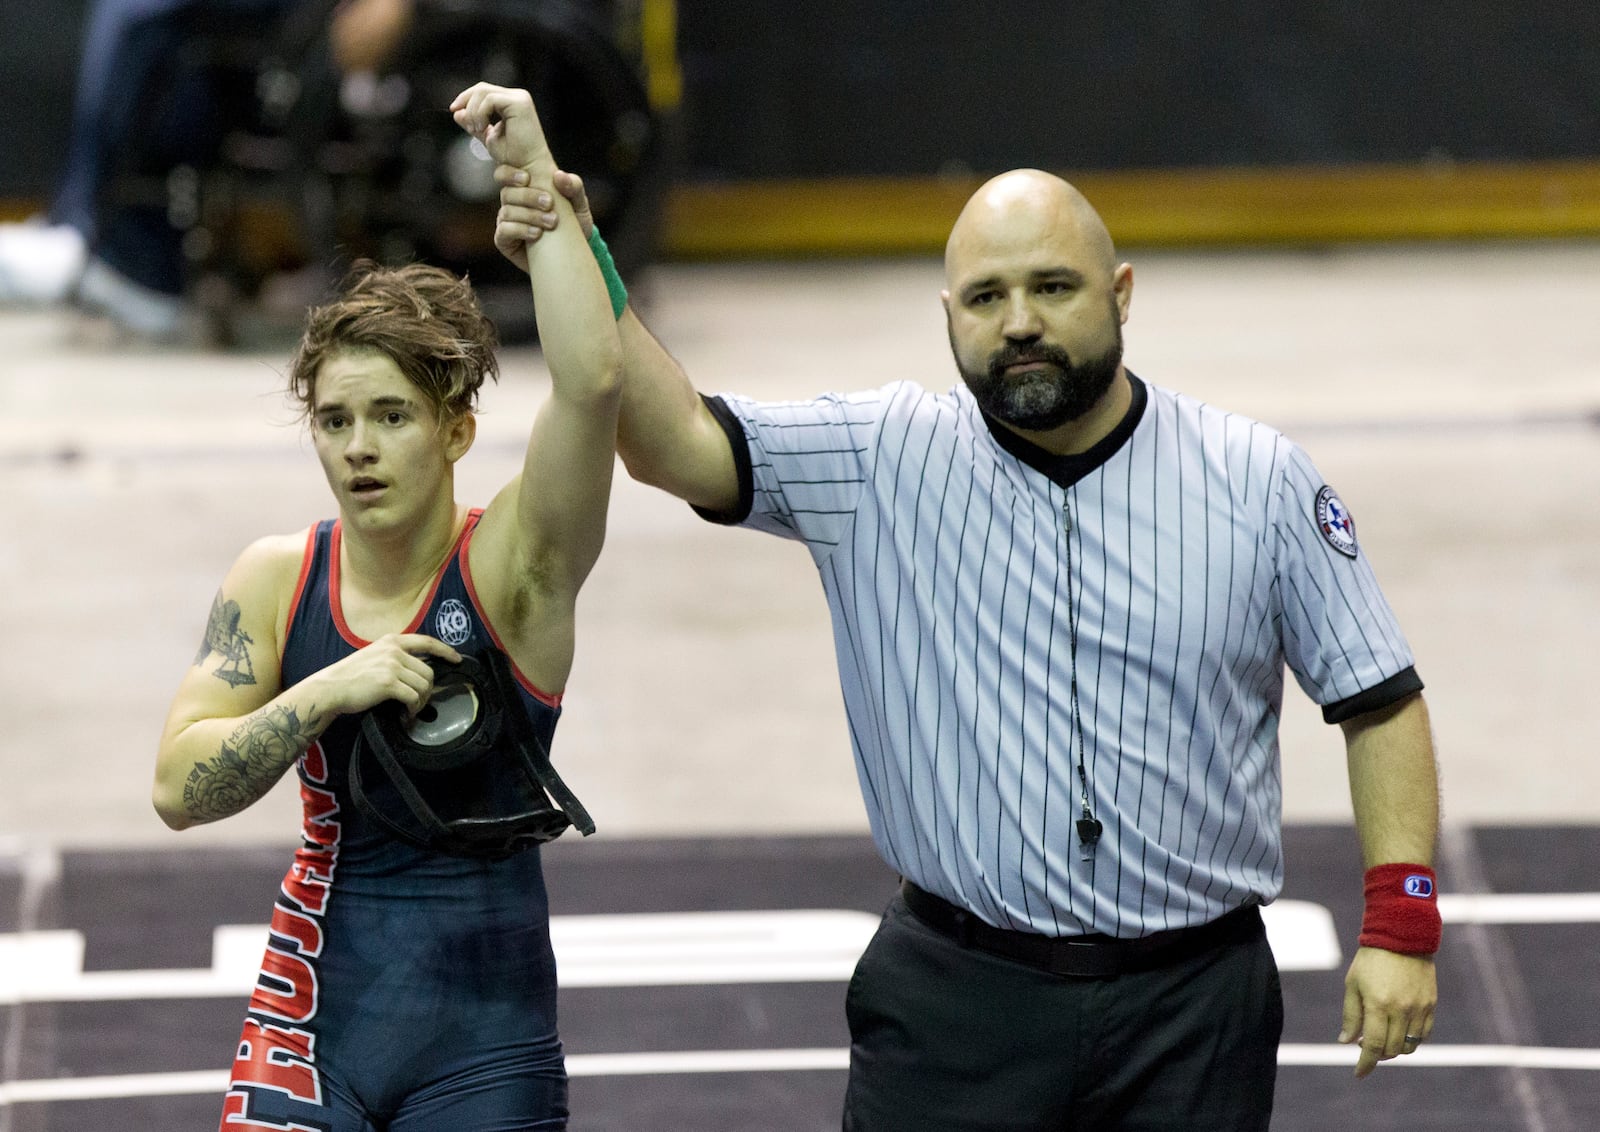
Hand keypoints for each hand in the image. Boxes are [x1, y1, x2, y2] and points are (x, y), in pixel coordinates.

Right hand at [305, 633, 461, 718]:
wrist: (330, 688)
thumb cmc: (350, 677)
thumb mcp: (374, 655)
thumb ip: (394, 657)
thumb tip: (417, 670)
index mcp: (392, 641)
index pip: (427, 641)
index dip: (445, 650)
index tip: (456, 659)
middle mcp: (394, 650)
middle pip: (429, 671)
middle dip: (428, 690)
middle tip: (418, 702)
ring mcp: (392, 665)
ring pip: (423, 686)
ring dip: (420, 702)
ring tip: (410, 710)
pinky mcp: (388, 683)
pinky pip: (413, 698)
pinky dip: (412, 709)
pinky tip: (405, 715)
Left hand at [450, 82, 551, 174]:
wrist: (528, 169)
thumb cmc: (514, 157)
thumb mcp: (488, 137)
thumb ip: (473, 123)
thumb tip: (457, 112)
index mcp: (512, 102)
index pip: (483, 91)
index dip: (465, 98)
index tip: (454, 110)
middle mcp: (518, 96)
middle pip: (482, 88)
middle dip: (466, 103)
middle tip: (466, 124)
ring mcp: (520, 98)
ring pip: (483, 92)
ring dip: (473, 111)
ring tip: (476, 129)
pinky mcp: (519, 103)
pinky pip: (490, 99)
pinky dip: (480, 113)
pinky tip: (482, 127)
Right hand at [492, 168, 593, 272]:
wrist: (574, 253)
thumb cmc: (574, 222)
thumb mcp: (578, 203)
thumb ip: (573, 186)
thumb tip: (559, 176)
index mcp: (523, 187)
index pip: (504, 174)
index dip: (509, 173)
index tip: (527, 178)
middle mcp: (511, 203)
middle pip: (507, 192)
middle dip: (528, 196)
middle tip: (549, 203)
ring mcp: (506, 221)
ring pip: (507, 212)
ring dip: (530, 215)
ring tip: (552, 222)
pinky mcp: (504, 241)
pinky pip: (503, 231)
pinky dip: (520, 230)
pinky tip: (537, 234)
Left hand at [1338, 946, 1436, 1077]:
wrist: (1402, 937)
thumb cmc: (1371, 960)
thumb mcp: (1353, 984)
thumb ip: (1351, 1015)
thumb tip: (1346, 1043)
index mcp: (1378, 1004)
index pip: (1373, 1046)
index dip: (1365, 1064)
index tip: (1358, 1074)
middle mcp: (1401, 1010)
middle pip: (1392, 1049)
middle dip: (1378, 1054)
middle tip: (1366, 1045)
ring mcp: (1419, 1008)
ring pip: (1410, 1046)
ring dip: (1395, 1049)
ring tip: (1382, 1038)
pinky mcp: (1431, 1005)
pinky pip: (1424, 1034)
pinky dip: (1411, 1039)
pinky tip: (1399, 1030)